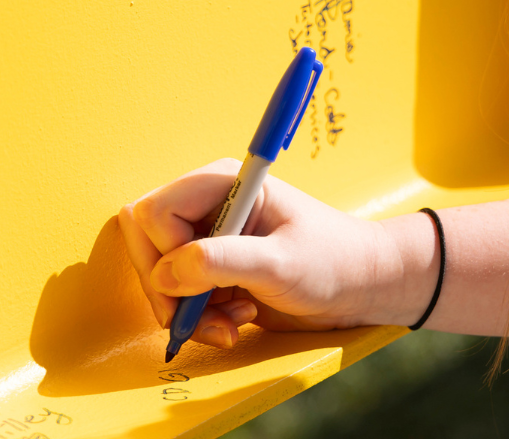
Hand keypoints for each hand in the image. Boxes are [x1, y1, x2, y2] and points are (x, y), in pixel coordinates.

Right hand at [118, 159, 430, 349]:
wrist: (364, 286)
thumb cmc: (334, 262)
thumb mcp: (280, 264)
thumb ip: (220, 263)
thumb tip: (164, 275)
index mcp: (222, 184)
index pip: (154, 213)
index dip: (166, 254)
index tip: (199, 284)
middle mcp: (208, 206)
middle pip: (145, 242)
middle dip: (166, 289)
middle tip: (194, 319)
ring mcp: (208, 238)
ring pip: (159, 275)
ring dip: (187, 311)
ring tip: (230, 325)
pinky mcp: (213, 270)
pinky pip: (178, 296)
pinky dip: (199, 319)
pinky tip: (235, 323)